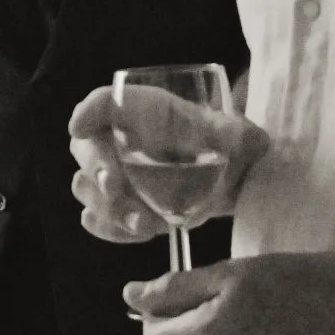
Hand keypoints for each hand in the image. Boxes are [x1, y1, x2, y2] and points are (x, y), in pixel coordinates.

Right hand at [68, 84, 268, 243]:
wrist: (229, 176)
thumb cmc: (225, 144)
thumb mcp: (237, 136)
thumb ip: (241, 136)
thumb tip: (254, 142)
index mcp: (140, 112)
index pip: (104, 102)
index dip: (88, 111)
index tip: (80, 126)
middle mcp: (115, 140)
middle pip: (85, 148)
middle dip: (95, 168)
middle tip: (115, 186)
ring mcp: (111, 176)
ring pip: (85, 188)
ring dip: (108, 207)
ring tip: (144, 222)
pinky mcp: (117, 208)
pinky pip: (96, 219)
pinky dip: (110, 229)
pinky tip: (137, 232)